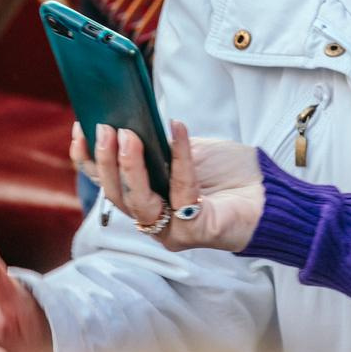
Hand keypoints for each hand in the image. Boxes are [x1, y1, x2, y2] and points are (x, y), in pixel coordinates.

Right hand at [76, 120, 263, 253]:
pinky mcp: (195, 232)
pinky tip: (178, 130)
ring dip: (130, 167)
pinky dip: (179, 158)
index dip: (89, 159)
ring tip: (129, 135)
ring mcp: (171, 231)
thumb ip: (158, 144)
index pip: (107, 183)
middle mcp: (153, 220)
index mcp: (145, 198)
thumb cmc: (228, 173)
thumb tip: (129, 118)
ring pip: (138, 202)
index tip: (80, 128)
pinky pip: (181, 193)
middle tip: (105, 128)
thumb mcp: (186, 149)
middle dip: (107, 161)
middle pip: (117, 194)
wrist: (270, 193)